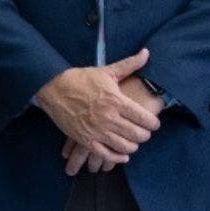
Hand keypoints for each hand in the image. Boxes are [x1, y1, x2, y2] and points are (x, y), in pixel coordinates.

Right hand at [34, 48, 160, 168]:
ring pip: (124, 146)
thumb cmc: (82, 79)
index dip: (153, 123)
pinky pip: (106, 155)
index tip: (154, 123)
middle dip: (145, 135)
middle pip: (137, 135)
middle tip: (145, 133)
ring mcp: (97, 131)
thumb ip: (129, 64)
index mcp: (117, 101)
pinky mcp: (85, 140)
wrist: (55, 88)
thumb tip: (147, 52)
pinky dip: (117, 158)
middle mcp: (109, 118)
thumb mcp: (107, 71)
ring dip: (133, 146)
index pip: (144, 118)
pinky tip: (123, 155)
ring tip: (134, 142)